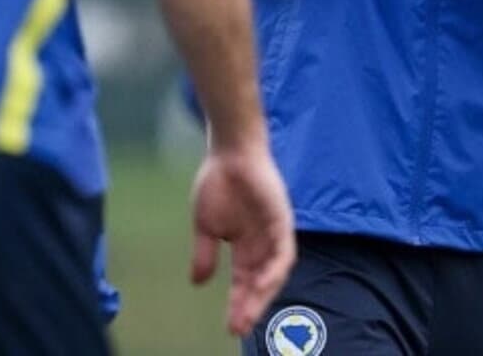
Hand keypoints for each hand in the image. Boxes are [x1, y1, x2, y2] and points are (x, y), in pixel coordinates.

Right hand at [189, 144, 295, 337]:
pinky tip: (263, 284)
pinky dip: (275, 269)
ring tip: (249, 314)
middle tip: (239, 328)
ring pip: (275, 272)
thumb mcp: (206, 226)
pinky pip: (284, 250)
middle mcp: (263, 243)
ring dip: (263, 294)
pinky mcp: (283, 220)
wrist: (228, 154)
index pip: (244, 282)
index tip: (230, 327)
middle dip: (251, 306)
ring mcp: (275, 232)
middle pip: (261, 282)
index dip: (238, 304)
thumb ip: (205, 254)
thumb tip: (198, 283)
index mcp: (246, 246)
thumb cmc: (217, 185)